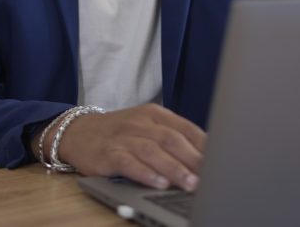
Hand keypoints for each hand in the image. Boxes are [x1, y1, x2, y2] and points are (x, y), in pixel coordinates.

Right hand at [54, 103, 205, 190]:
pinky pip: (129, 162)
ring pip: (153, 151)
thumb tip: (205, 160)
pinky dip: (145, 173)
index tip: (221, 162)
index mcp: (156, 114)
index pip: (186, 128)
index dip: (205, 146)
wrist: (78, 132)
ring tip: (190, 184)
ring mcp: (124, 137)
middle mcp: (141, 122)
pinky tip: (158, 184)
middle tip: (210, 177)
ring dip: (174, 169)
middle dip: (193, 159)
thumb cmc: (120, 133)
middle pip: (172, 139)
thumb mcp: (147, 128)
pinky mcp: (109, 153)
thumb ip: (172, 139)